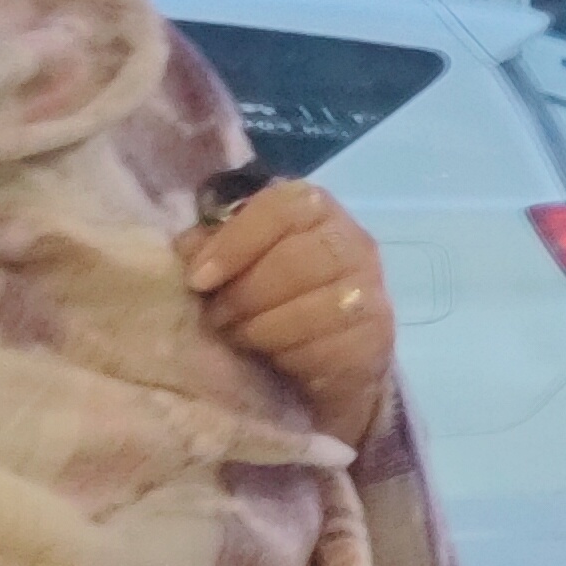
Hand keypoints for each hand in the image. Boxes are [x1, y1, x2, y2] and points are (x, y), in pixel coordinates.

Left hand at [180, 180, 393, 447]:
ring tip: (241, 337)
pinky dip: (290, 356)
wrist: (332, 348)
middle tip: (217, 316)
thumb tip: (188, 250)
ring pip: (311, 309)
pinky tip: (277, 357)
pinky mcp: (377, 336)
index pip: (282, 209)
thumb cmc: (274, 294)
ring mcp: (373, 289)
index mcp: (315, 210)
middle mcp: (353, 242)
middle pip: (294, 262)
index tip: (199, 279)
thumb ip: (212, 244)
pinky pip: (326, 348)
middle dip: (244, 295)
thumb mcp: (238, 260)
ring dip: (262, 329)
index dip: (234, 243)